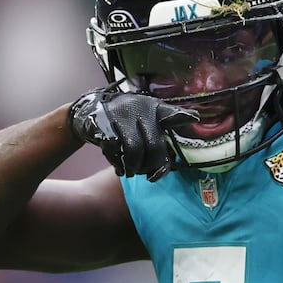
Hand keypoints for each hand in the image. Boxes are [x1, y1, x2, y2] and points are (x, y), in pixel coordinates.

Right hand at [68, 88, 194, 181]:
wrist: (88, 110)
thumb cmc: (124, 120)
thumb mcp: (144, 118)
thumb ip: (162, 130)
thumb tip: (177, 149)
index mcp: (153, 108)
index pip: (170, 112)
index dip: (182, 116)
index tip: (194, 118)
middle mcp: (138, 108)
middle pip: (154, 144)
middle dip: (152, 165)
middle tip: (148, 174)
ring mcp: (119, 114)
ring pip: (134, 150)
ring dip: (134, 167)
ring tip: (131, 172)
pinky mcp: (102, 123)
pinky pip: (113, 149)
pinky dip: (116, 163)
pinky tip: (118, 167)